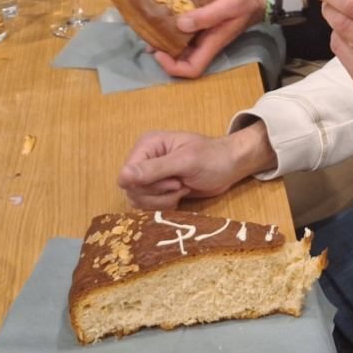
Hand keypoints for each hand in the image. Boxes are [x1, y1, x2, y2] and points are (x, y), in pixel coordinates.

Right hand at [117, 123, 275, 207]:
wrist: (231, 167)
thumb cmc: (212, 158)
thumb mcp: (185, 162)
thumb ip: (154, 170)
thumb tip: (121, 177)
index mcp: (147, 146)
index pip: (127, 174)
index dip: (147, 184)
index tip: (173, 181)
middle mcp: (144, 160)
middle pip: (132, 190)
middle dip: (158, 194)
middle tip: (180, 185)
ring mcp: (151, 177)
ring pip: (139, 201)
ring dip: (163, 201)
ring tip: (182, 188)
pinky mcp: (158, 191)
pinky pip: (149, 207)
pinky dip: (165, 206)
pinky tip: (181, 196)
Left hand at [153, 0, 266, 78]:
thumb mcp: (227, 5)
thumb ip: (206, 16)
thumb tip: (180, 25)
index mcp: (213, 43)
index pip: (192, 69)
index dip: (172, 66)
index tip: (158, 52)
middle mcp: (208, 41)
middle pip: (183, 59)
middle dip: (164, 52)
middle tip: (148, 35)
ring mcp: (207, 32)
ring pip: (183, 44)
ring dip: (167, 38)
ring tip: (153, 23)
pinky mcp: (206, 21)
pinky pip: (187, 29)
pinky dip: (175, 25)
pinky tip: (167, 11)